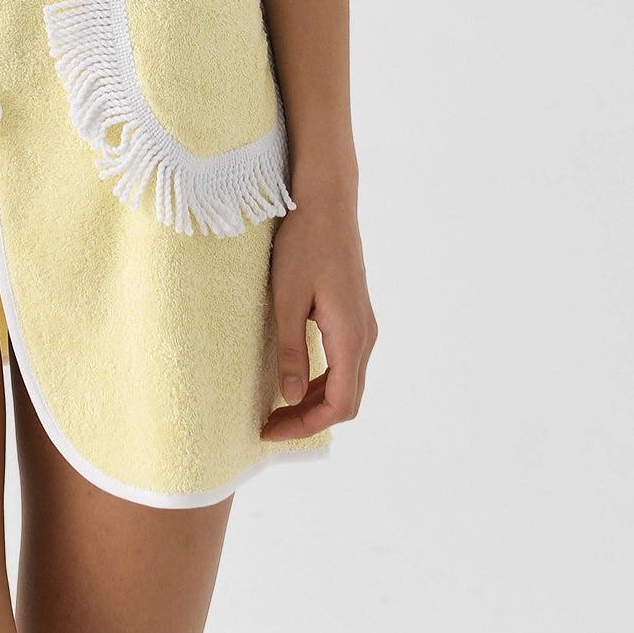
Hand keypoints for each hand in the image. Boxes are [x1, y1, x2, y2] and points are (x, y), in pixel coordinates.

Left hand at [258, 185, 377, 441]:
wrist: (326, 202)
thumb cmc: (303, 244)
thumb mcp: (286, 298)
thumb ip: (290, 350)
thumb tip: (290, 398)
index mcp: (350, 335)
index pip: (339, 404)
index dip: (306, 426)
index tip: (270, 431)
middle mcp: (364, 335)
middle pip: (346, 399)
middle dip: (308, 419)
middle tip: (269, 426)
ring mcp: (363, 325)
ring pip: (347, 382)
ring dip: (316, 402)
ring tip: (277, 408)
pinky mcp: (355, 314)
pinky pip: (344, 362)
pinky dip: (322, 381)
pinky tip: (295, 379)